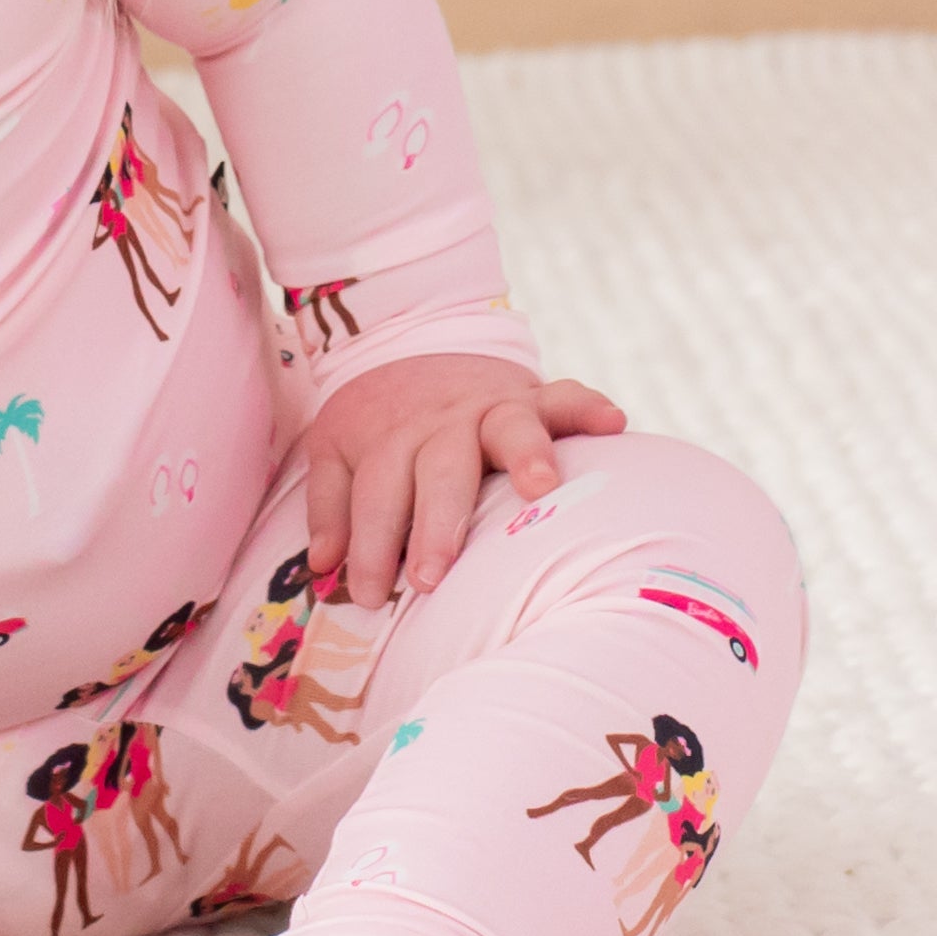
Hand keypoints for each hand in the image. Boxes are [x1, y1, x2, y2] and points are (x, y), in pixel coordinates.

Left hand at [298, 352, 626, 610]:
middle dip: (435, 524)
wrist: (408, 339)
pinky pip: (565, 397)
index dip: (369, 545)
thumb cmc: (378, 421)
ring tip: (541, 487)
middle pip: (438, 472)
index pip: (374, 495)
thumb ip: (330, 504)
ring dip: (526, 454)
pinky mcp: (533, 395)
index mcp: (388, 437)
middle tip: (429, 576)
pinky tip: (613, 423)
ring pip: (506, 429)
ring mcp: (490, 405)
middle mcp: (441, 421)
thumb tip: (324, 565)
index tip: (368, 596)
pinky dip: (587, 407)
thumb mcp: (336, 448)